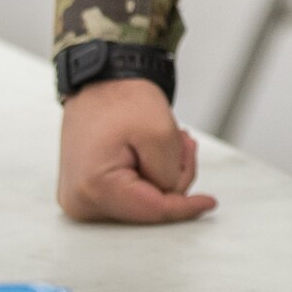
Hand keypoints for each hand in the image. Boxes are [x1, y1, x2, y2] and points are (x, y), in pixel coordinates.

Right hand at [57, 78, 216, 224]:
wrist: (101, 82)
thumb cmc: (121, 99)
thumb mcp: (160, 133)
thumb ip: (171, 174)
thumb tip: (171, 195)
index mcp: (94, 188)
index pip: (154, 210)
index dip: (187, 207)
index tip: (209, 203)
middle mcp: (81, 201)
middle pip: (150, 208)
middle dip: (175, 177)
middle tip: (183, 142)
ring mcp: (83, 198)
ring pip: (144, 200)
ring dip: (164, 172)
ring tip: (169, 138)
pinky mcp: (89, 192)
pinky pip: (133, 193)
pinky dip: (150, 173)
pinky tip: (153, 149)